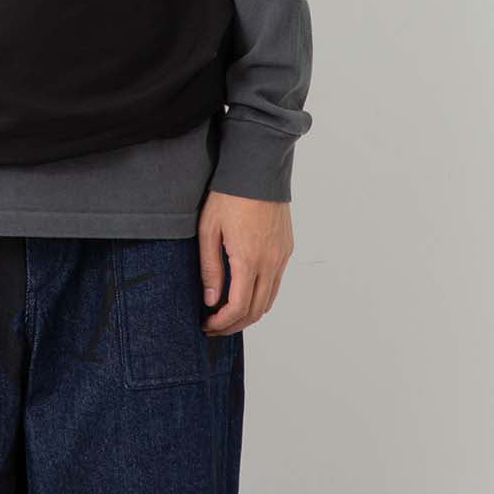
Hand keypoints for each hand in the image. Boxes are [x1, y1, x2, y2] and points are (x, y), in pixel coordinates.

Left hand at [197, 189, 293, 335]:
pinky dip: (261, 295)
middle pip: (256, 310)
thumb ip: (210, 268)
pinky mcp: (286, 248)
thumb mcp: (209, 229)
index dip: (222, 323)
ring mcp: (281, 256)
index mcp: (249, 260)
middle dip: (234, 324)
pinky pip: (276, 282)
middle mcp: (270, 262)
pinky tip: (244, 290)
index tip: (207, 324)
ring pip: (269, 299)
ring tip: (227, 312)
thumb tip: (211, 300)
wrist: (257, 168)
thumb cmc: (229, 195)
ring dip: (249, 312)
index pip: (238, 307)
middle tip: (214, 325)